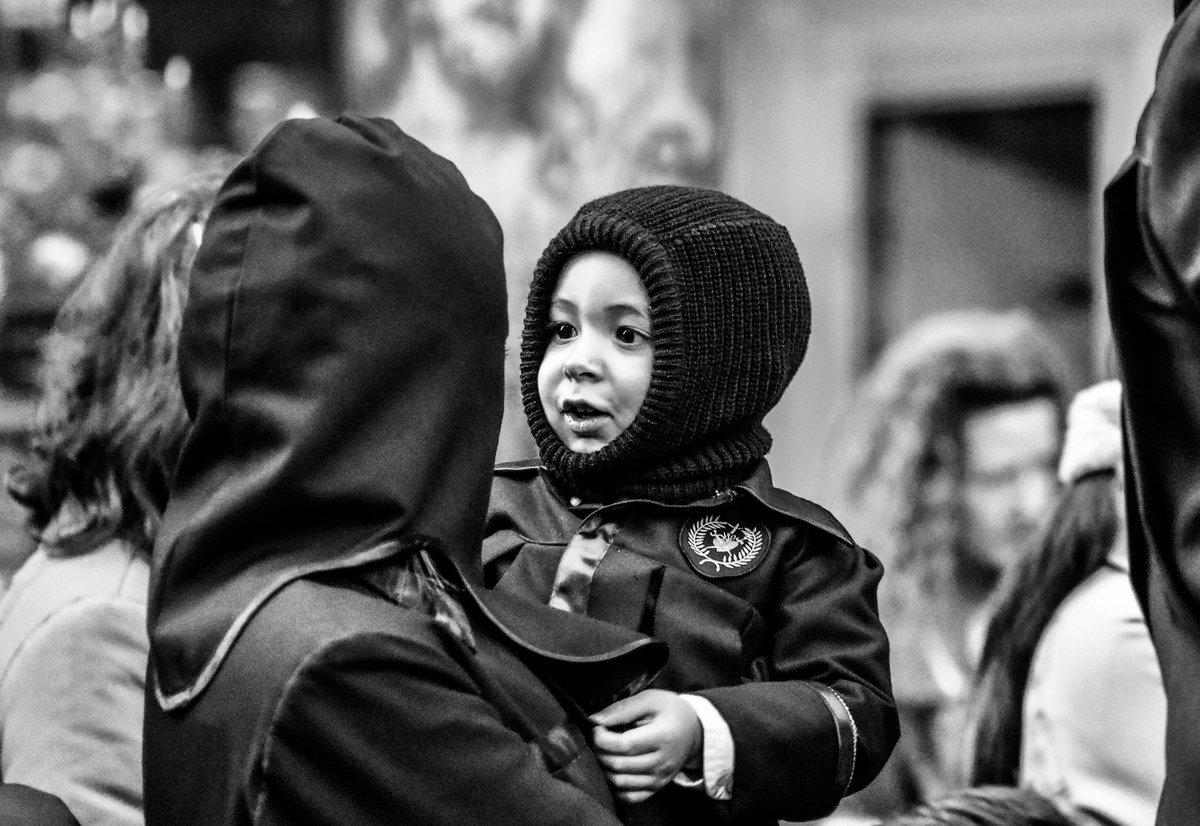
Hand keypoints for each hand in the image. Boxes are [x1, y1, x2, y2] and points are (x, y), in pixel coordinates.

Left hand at [589, 689, 702, 803]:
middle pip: (619, 764)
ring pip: (620, 782)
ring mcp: (660, 779)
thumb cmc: (670, 711)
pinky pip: (630, 797)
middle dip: (600, 751)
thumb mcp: (650, 699)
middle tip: (599, 738)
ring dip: (604, 767)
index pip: (624, 745)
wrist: (694, 731)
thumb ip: (623, 708)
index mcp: (663, 737)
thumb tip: (595, 720)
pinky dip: (615, 786)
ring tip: (606, 751)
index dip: (602, 738)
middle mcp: (662, 762)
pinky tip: (614, 769)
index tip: (597, 727)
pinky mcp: (656, 788)